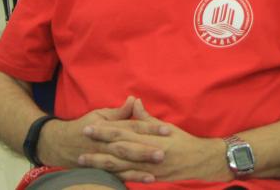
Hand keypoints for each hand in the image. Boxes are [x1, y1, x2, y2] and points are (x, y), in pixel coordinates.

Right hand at [40, 96, 169, 181]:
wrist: (59, 144)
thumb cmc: (84, 126)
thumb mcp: (100, 115)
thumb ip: (120, 112)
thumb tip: (134, 100)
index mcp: (108, 128)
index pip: (132, 126)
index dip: (149, 128)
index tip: (167, 129)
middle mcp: (105, 144)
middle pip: (128, 147)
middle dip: (145, 150)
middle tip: (163, 153)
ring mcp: (102, 159)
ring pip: (122, 164)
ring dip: (139, 168)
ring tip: (156, 172)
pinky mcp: (101, 171)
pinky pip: (117, 176)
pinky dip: (131, 179)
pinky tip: (147, 180)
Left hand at [80, 99, 227, 182]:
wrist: (199, 160)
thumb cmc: (182, 141)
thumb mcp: (164, 126)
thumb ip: (146, 117)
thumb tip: (134, 102)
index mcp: (148, 137)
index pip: (122, 132)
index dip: (104, 130)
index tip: (88, 127)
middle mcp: (145, 152)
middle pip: (116, 149)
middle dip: (97, 146)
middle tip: (81, 142)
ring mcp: (146, 167)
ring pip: (118, 166)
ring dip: (99, 163)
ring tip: (83, 161)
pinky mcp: (148, 178)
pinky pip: (128, 177)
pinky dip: (115, 176)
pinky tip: (102, 175)